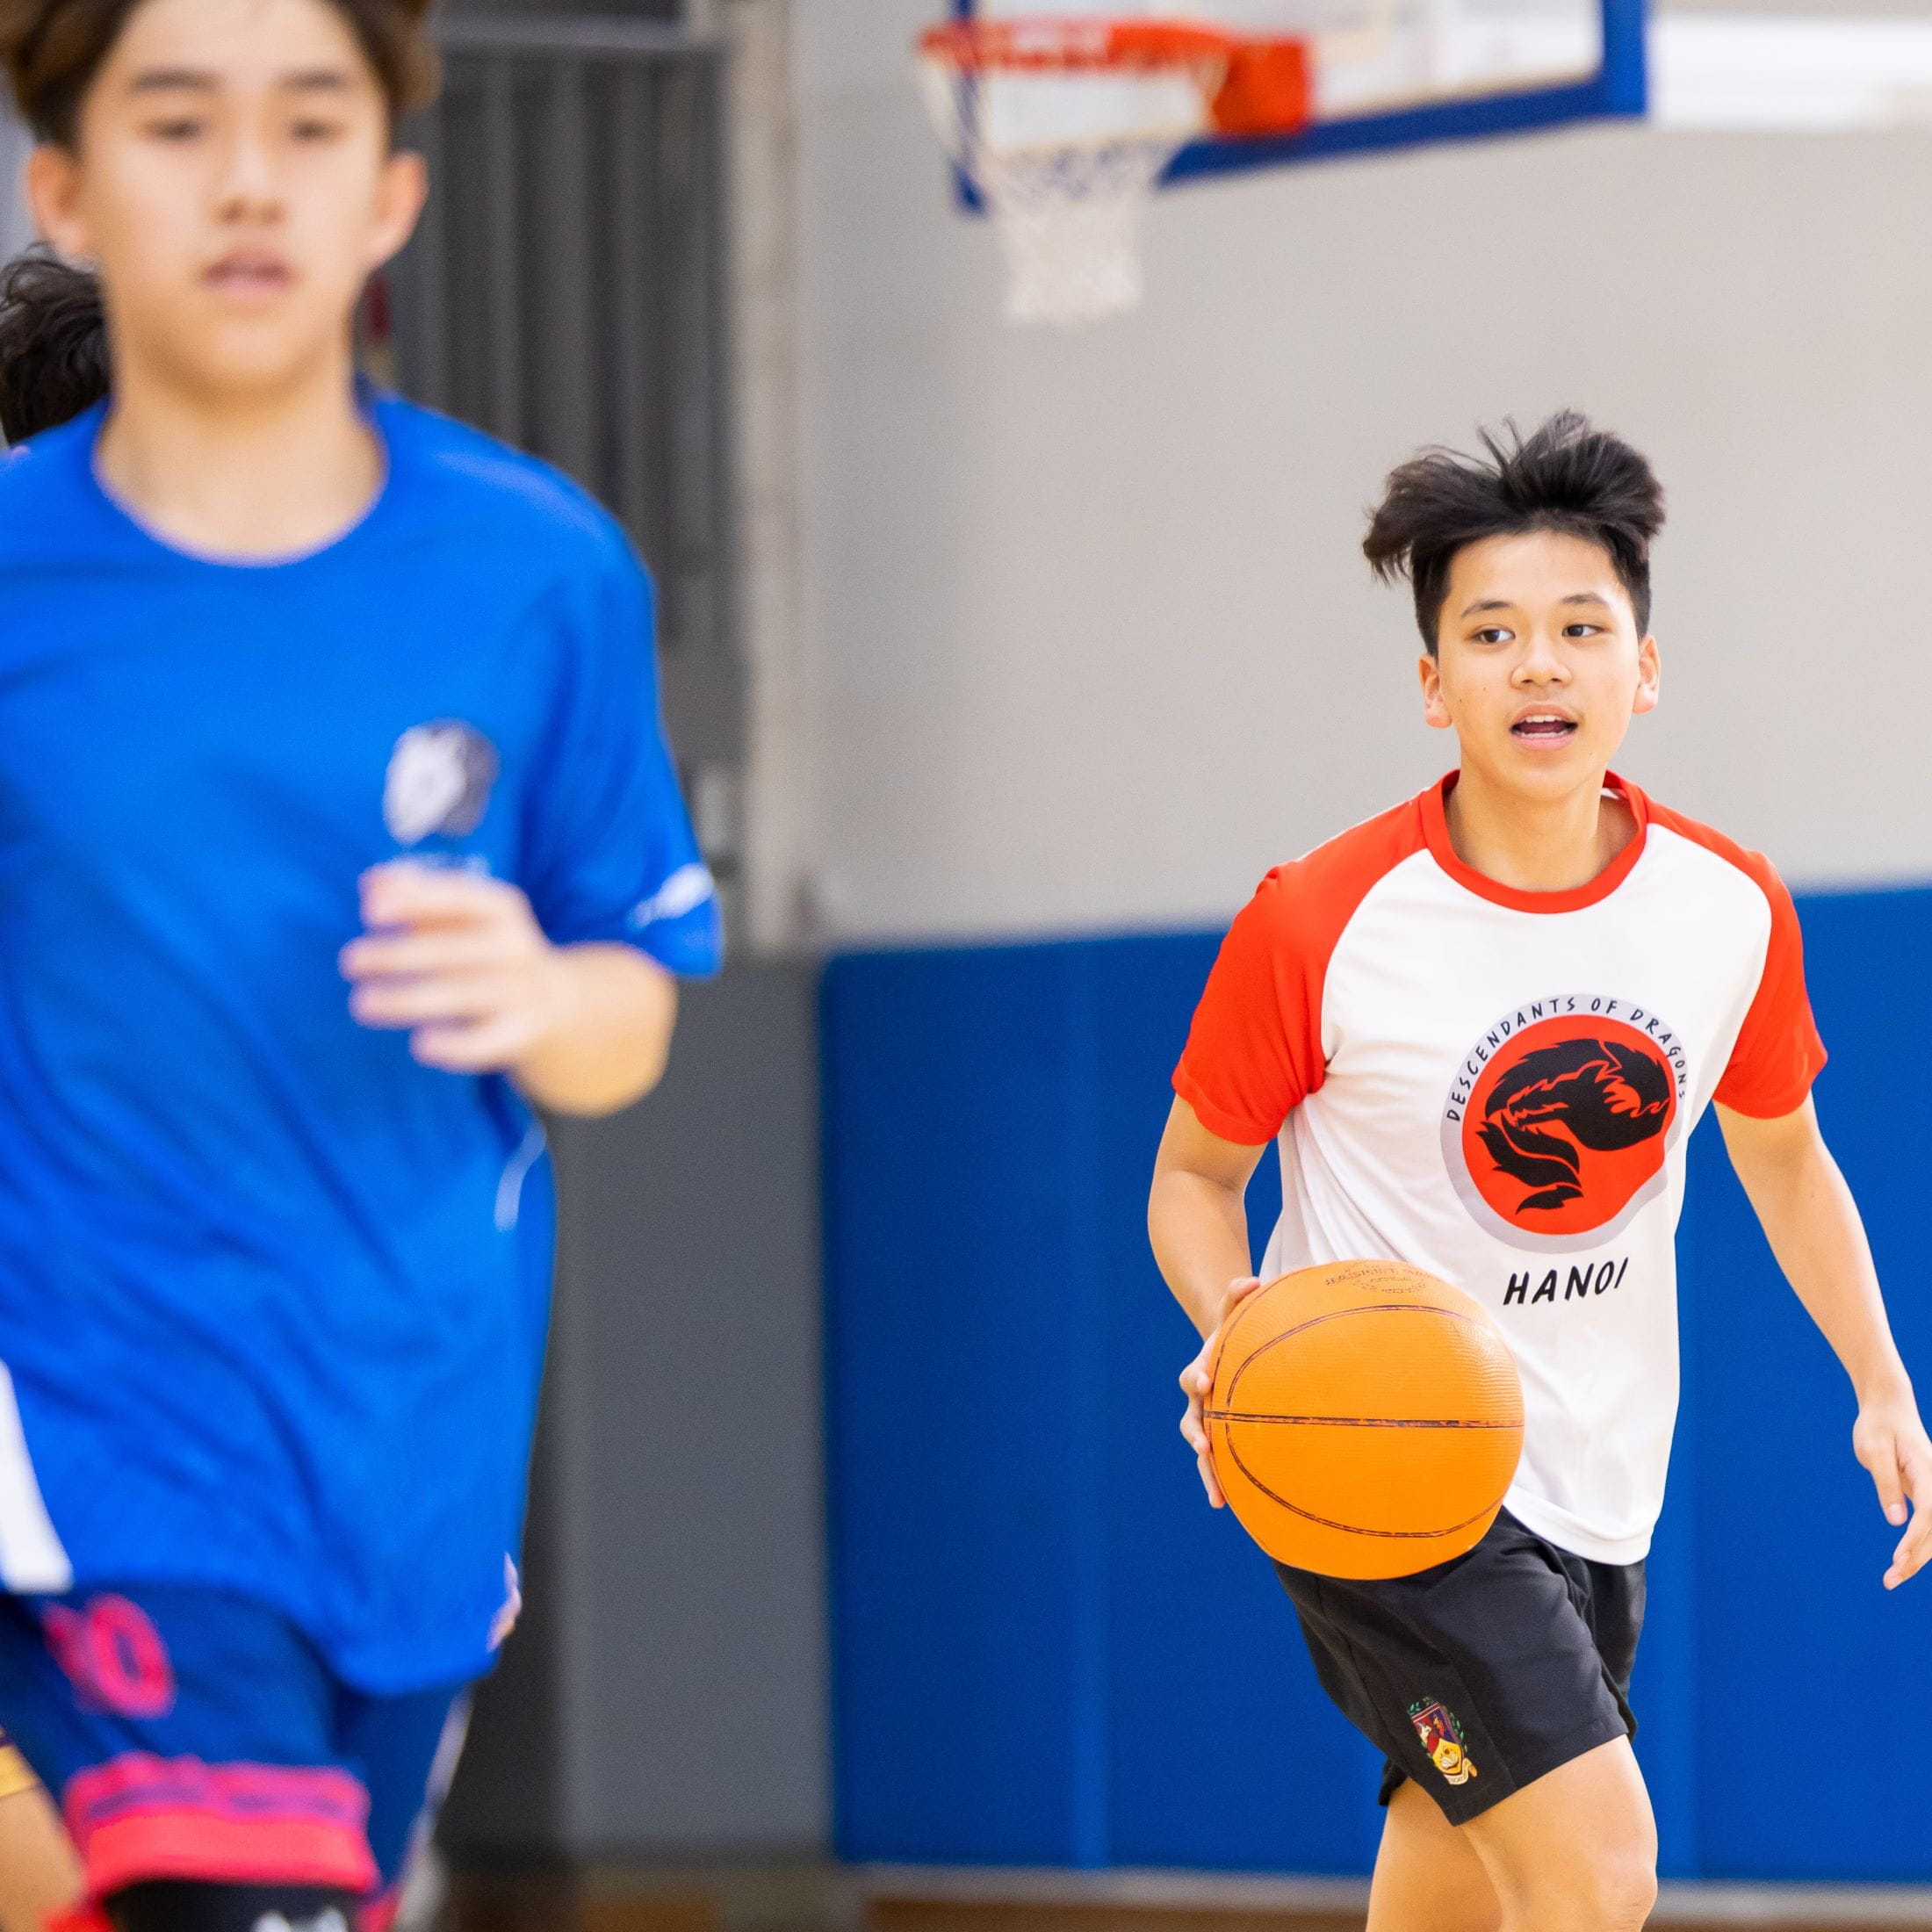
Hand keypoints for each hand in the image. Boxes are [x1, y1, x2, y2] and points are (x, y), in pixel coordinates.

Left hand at [340, 863, 570, 1074]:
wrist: (553, 1000)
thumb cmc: (484, 948)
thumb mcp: (459, 914)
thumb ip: (415, 894)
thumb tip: (372, 883)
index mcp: (501, 909)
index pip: (459, 898)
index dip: (415, 902)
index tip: (368, 910)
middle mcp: (516, 947)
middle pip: (453, 951)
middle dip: (398, 955)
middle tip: (349, 961)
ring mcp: (521, 991)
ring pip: (463, 995)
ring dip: (409, 999)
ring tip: (361, 1004)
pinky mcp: (520, 1032)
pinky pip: (488, 1041)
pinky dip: (457, 1045)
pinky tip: (421, 1045)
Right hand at [1178, 1276, 1262, 1508]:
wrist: (1228, 1353)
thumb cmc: (1236, 1332)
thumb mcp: (1235, 1311)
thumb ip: (1239, 1293)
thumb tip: (1253, 1279)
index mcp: (1201, 1371)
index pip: (1193, 1376)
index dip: (1198, 1378)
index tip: (1206, 1382)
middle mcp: (1198, 1403)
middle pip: (1190, 1421)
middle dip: (1196, 1435)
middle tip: (1203, 1445)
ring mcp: (1208, 1423)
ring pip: (1202, 1451)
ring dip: (1208, 1472)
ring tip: (1218, 1497)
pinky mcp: (1222, 1440)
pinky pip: (1220, 1464)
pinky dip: (1224, 1482)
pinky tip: (1234, 1506)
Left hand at [1852, 1391, 1931, 1589]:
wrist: (1888, 1408)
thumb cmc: (1878, 1426)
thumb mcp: (1875, 1450)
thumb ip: (1886, 1483)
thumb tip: (1896, 1521)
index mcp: (1929, 1471)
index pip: (1930, 1512)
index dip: (1916, 1538)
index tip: (1897, 1558)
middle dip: (1916, 1558)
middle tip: (1890, 1579)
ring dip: (1917, 1557)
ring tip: (1892, 1578)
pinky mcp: (1925, 1495)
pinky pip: (1927, 1526)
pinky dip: (1917, 1545)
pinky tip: (1903, 1563)